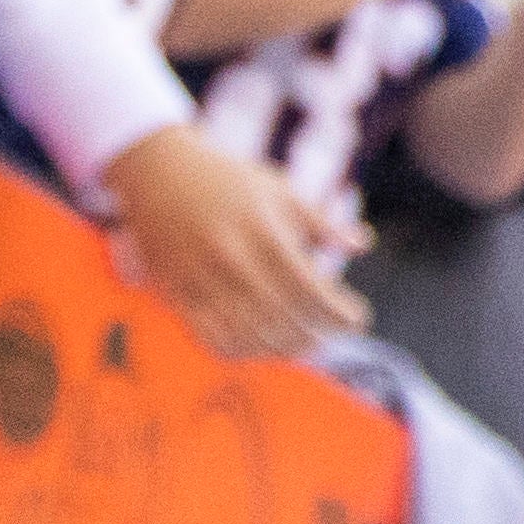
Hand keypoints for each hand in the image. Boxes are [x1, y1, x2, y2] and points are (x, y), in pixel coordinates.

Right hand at [99, 125, 364, 360]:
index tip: (358, 319)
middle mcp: (235, 262)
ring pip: (252, 336)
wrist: (159, 171)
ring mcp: (204, 282)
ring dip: (284, 348)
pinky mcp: (178, 295)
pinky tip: (260, 347)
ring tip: (305, 344)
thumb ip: (320, 223)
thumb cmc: (228, 180)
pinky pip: (212, 339)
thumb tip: (363, 244)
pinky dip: (242, 351)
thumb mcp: (280, 190)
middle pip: (285, 318)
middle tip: (333, 335)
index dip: (338, 312)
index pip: (311, 290)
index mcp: (265, 234)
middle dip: (317, 333)